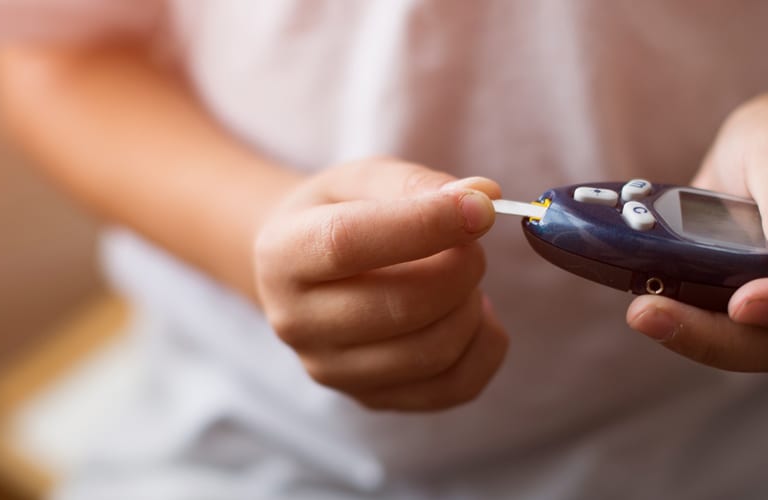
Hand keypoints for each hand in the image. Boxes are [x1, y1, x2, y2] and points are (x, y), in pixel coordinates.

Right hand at [253, 159, 508, 410]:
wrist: (304, 270)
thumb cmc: (339, 214)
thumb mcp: (363, 180)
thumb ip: (418, 183)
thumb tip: (484, 196)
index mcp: (282, 254)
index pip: (348, 243)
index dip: (424, 224)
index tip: (479, 209)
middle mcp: (296, 322)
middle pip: (400, 307)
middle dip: (461, 268)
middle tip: (473, 243)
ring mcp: (332, 371)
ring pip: (434, 351)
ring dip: (471, 305)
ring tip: (464, 277)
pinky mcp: (371, 398)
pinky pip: (455, 386)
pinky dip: (484, 344)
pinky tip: (473, 312)